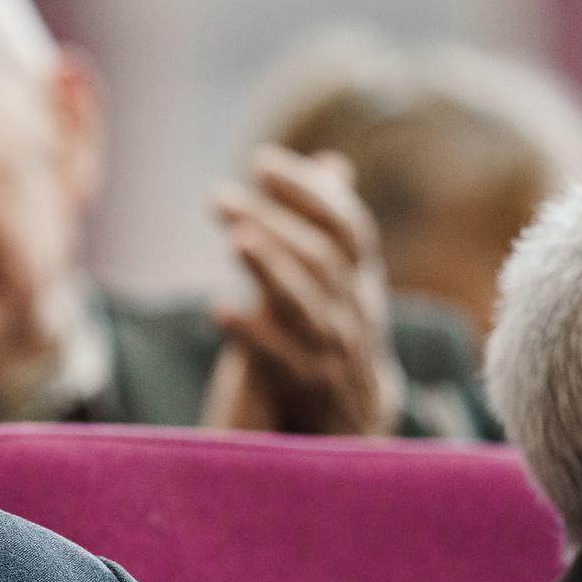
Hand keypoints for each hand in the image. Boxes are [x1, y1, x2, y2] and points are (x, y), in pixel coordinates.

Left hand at [201, 146, 404, 436]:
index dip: (308, 191)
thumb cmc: (337, 331)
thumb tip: (331, 163)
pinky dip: (252, 333)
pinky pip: (282, 359)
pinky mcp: (308, 387)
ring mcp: (334, 349)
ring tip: (234, 238)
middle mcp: (355, 309)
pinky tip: (218, 309)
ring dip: (271, 269)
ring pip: (308, 304)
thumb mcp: (344, 280)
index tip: (261, 161)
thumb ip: (331, 227)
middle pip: (320, 257)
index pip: (347, 225)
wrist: (353, 420)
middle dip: (271, 221)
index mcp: (362, 277)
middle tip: (218, 196)